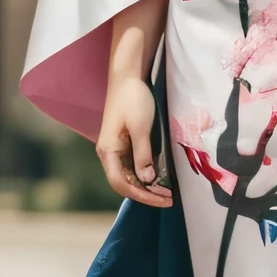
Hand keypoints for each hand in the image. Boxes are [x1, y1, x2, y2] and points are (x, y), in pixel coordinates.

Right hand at [97, 73, 172, 207]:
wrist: (127, 77)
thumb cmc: (132, 99)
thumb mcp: (140, 127)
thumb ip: (142, 154)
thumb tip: (146, 179)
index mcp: (107, 151)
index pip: (120, 183)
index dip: (141, 195)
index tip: (161, 199)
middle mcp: (109, 154)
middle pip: (124, 184)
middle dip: (146, 194)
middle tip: (168, 199)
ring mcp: (117, 150)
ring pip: (129, 177)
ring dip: (147, 187)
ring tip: (166, 192)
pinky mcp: (125, 145)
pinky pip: (133, 167)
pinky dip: (146, 176)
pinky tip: (160, 179)